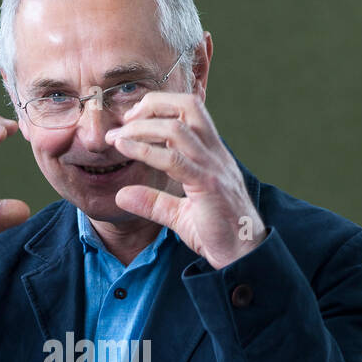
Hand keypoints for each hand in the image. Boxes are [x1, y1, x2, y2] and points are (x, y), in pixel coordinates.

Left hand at [106, 92, 265, 268]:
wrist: (244, 255)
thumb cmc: (218, 233)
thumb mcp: (180, 215)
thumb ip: (153, 202)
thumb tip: (121, 195)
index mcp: (212, 154)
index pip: (190, 111)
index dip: (160, 106)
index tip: (132, 120)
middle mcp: (214, 154)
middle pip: (188, 107)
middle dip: (152, 105)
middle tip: (123, 122)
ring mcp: (213, 168)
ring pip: (177, 129)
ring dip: (141, 128)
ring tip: (117, 137)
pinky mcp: (208, 186)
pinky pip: (174, 160)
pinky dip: (145, 150)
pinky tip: (125, 150)